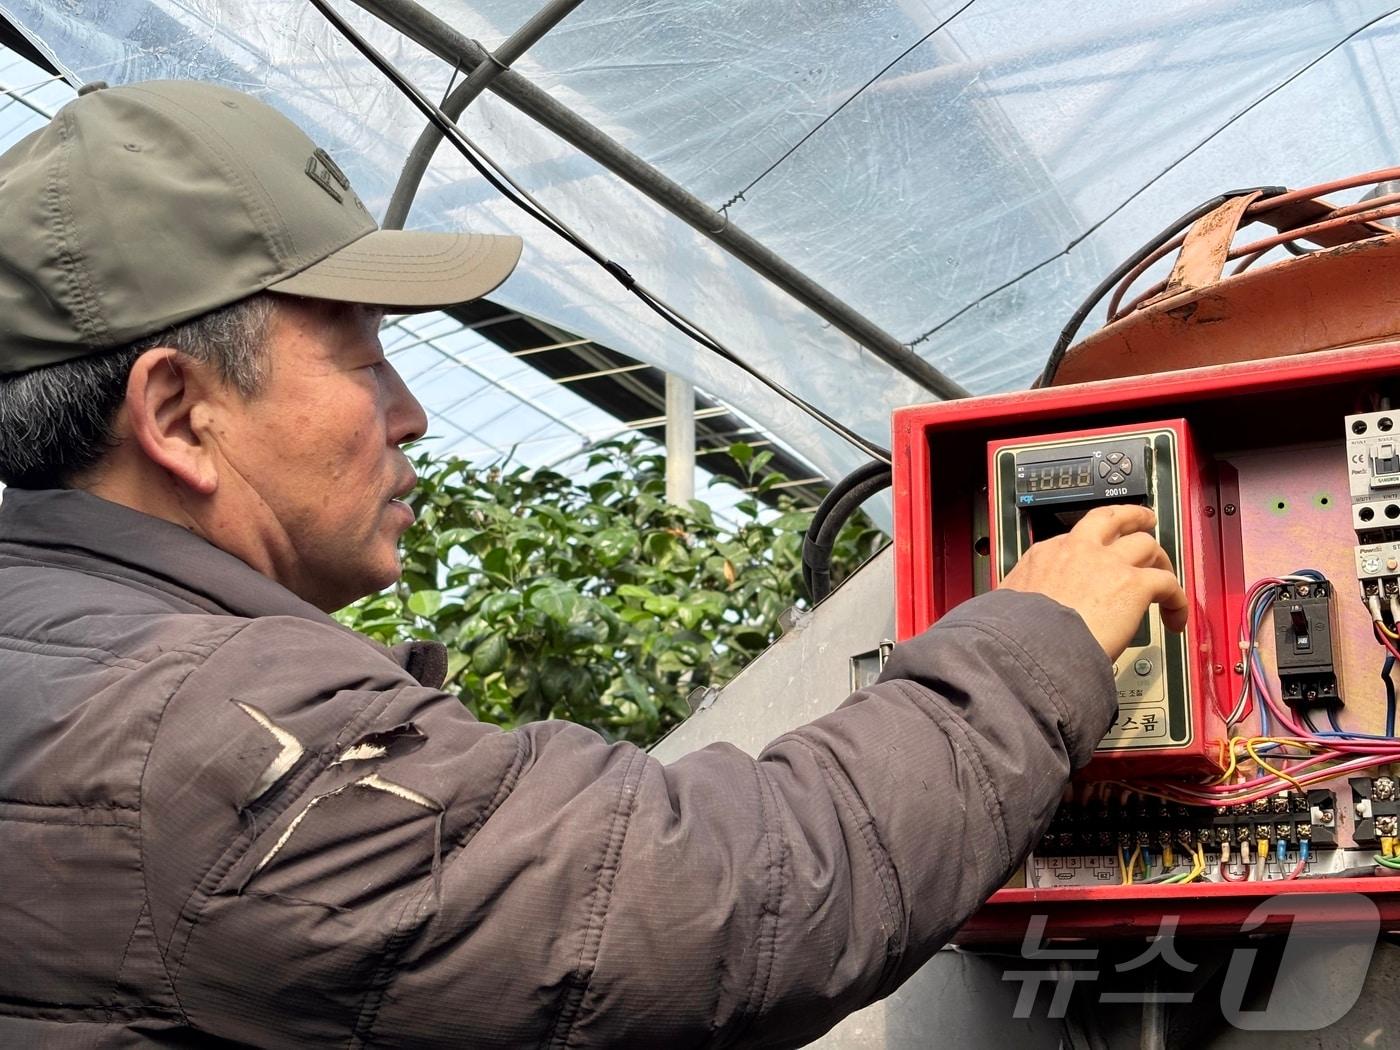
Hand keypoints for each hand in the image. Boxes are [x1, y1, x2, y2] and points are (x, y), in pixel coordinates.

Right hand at [1000, 504, 1187, 659]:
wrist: (1030, 644)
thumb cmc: (1015, 633)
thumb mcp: (1006, 605)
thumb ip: (1019, 603)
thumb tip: (1015, 616)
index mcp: (1044, 554)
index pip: (1074, 538)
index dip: (1091, 547)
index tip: (1096, 557)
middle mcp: (1078, 549)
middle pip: (1114, 518)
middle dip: (1132, 518)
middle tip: (1144, 522)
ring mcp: (1109, 563)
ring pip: (1146, 544)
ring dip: (1160, 560)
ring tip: (1167, 577)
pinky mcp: (1133, 583)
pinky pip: (1168, 583)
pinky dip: (1177, 600)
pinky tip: (1175, 617)